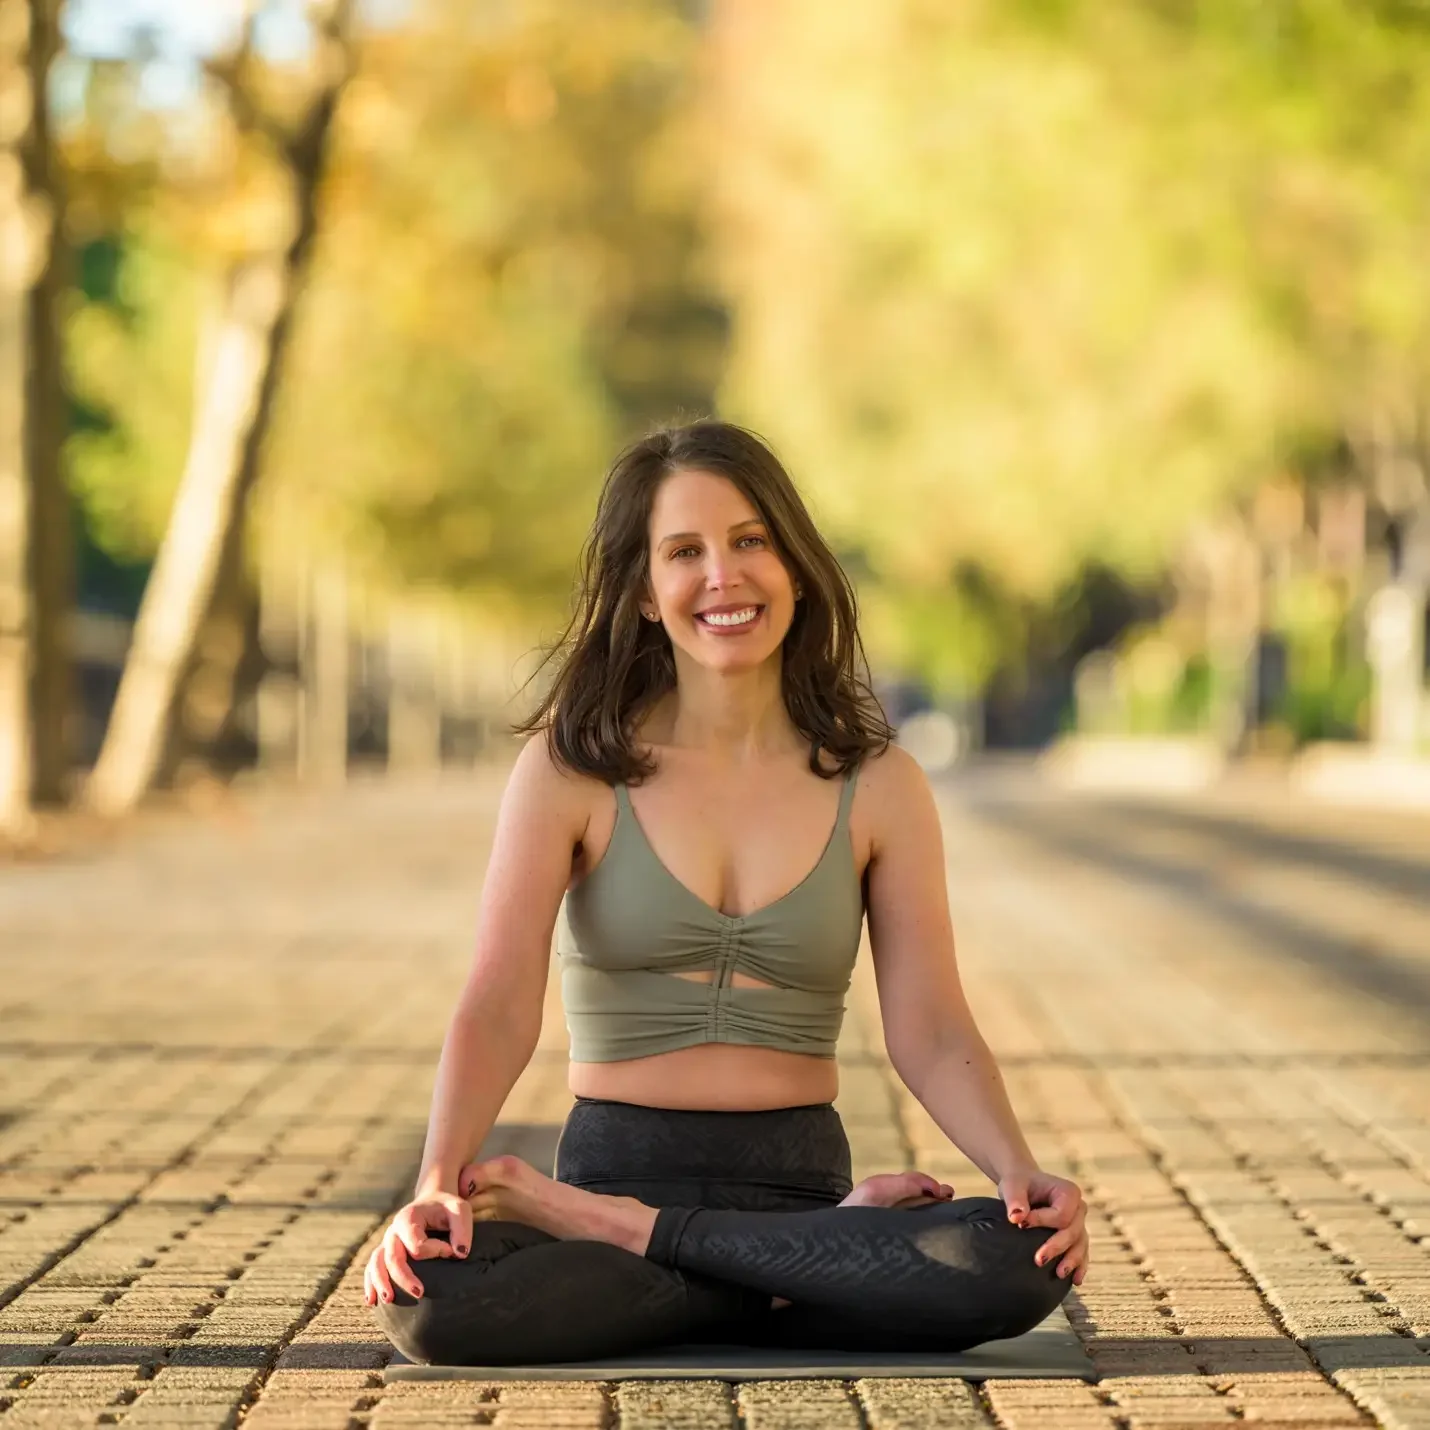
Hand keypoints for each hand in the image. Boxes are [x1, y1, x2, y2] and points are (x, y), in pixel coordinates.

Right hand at [362, 1191, 472, 1305]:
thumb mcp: (459, 1210)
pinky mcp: (385, 1252)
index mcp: (408, 1217)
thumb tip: (459, 1254)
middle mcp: (393, 1231)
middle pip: (392, 1257)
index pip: (417, 1244)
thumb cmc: (446, 1209)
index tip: (451, 1251)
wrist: (432, 1202)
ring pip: (376, 1263)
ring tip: (389, 1300)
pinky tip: (372, 1301)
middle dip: (403, 1277)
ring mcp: (387, 1242)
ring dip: (380, 1282)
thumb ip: (462, 1229)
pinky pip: (372, 1268)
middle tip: (420, 1293)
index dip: (435, 1251)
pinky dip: (370, 1284)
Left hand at [998, 1167, 1089, 1284]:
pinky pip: (1081, 1252)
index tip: (1022, 1225)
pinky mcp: (1076, 1235)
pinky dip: (1079, 1265)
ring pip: (1080, 1244)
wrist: (1024, 1184)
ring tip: (1059, 1274)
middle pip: (1073, 1231)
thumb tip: (1016, 1217)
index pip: (1061, 1213)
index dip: (1043, 1221)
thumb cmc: (1019, 1184)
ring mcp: (1079, 1223)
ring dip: (1071, 1261)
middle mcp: (1079, 1207)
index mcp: (1068, 1192)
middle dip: (1057, 1247)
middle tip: (1038, 1260)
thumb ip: (1015, 1199)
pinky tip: (1075, 1280)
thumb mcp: (1013, 1186)